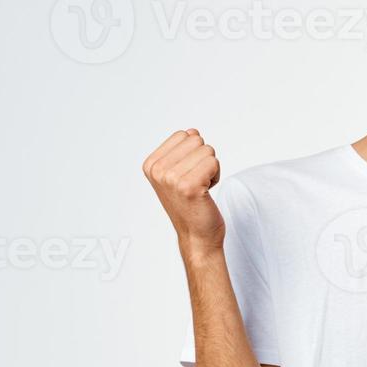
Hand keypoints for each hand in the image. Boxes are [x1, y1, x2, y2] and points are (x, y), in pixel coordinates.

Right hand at [143, 129, 224, 258]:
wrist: (196, 236)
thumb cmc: (191, 205)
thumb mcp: (178, 173)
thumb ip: (182, 150)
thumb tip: (192, 131)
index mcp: (151, 164)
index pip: (184, 134)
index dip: (193, 154)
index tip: (187, 175)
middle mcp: (157, 170)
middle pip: (197, 140)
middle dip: (203, 160)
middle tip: (196, 183)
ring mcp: (171, 178)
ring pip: (208, 150)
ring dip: (211, 169)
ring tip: (200, 188)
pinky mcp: (189, 187)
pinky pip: (214, 162)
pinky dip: (216, 176)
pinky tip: (205, 192)